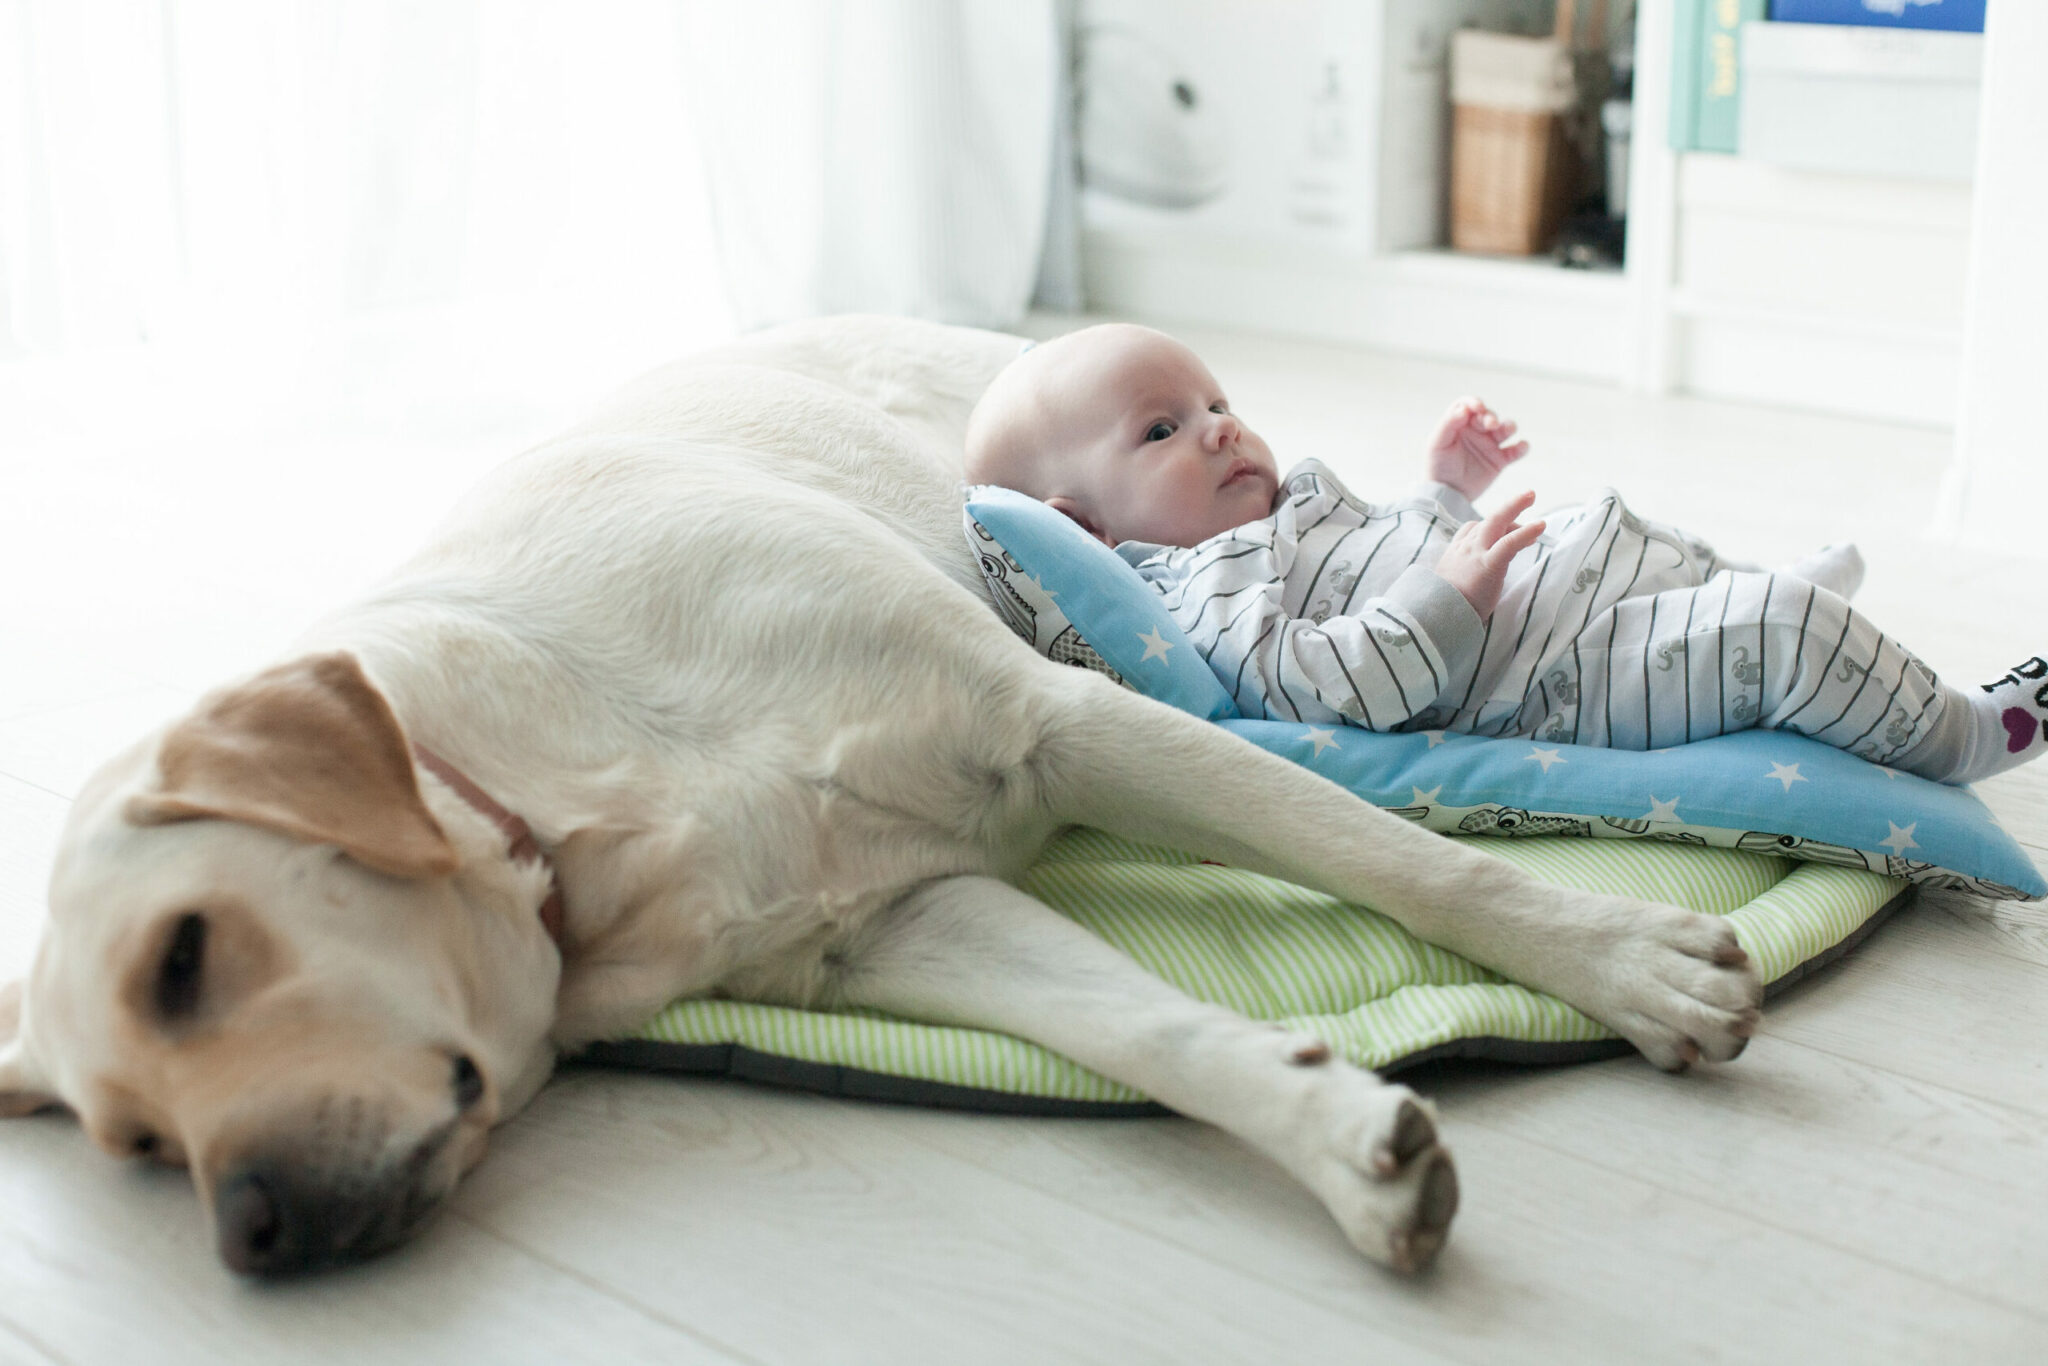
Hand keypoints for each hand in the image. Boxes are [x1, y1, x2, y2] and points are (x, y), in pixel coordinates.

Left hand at [1426, 396, 1528, 500]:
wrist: (1446, 493)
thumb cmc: (1437, 466)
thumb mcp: (1437, 444)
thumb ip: (1448, 424)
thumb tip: (1464, 409)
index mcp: (1460, 423)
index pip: (1469, 405)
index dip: (1475, 402)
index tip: (1478, 407)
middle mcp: (1477, 430)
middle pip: (1489, 415)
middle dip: (1491, 417)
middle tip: (1491, 424)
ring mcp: (1490, 444)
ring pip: (1506, 428)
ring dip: (1509, 426)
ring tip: (1507, 430)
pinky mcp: (1501, 459)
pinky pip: (1516, 451)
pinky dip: (1522, 447)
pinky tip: (1521, 447)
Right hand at [1436, 491, 1543, 619]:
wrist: (1435, 617)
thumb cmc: (1444, 607)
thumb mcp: (1447, 585)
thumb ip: (1461, 576)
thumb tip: (1472, 582)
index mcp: (1455, 553)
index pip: (1472, 529)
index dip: (1492, 526)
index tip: (1510, 530)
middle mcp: (1464, 548)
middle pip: (1488, 520)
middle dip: (1510, 507)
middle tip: (1529, 496)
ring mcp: (1476, 553)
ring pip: (1498, 523)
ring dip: (1518, 509)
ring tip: (1537, 505)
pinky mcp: (1489, 564)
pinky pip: (1509, 542)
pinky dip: (1526, 532)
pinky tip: (1541, 526)